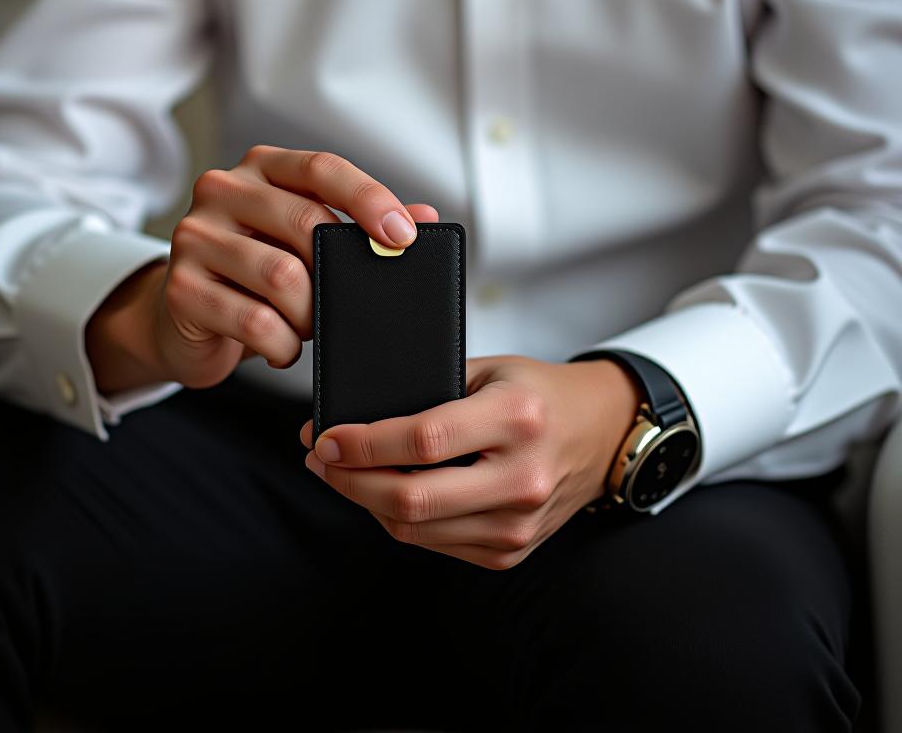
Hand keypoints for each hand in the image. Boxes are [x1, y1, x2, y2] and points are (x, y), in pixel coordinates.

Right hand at [86, 144, 437, 392]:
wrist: (181, 318)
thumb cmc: (253, 276)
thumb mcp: (305, 244)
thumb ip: (361, 226)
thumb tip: (424, 217)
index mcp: (261, 168)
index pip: (322, 167)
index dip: (368, 198)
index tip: (402, 235)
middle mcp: (223, 191)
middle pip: (306, 222)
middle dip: (339, 273)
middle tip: (347, 302)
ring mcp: (195, 237)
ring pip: (282, 276)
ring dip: (310, 315)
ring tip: (306, 327)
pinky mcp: (180, 288)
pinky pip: (253, 320)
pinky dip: (281, 344)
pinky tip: (281, 347)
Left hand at [299, 355, 640, 569]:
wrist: (600, 432)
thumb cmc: (539, 393)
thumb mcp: (489, 370)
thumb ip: (430, 389)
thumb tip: (355, 416)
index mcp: (517, 419)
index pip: (424, 440)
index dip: (364, 444)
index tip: (324, 436)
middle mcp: (522, 478)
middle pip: (412, 498)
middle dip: (349, 481)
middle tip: (320, 457)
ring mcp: (519, 523)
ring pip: (415, 529)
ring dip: (365, 502)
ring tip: (341, 472)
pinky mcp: (511, 551)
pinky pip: (434, 544)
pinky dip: (398, 520)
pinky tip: (381, 493)